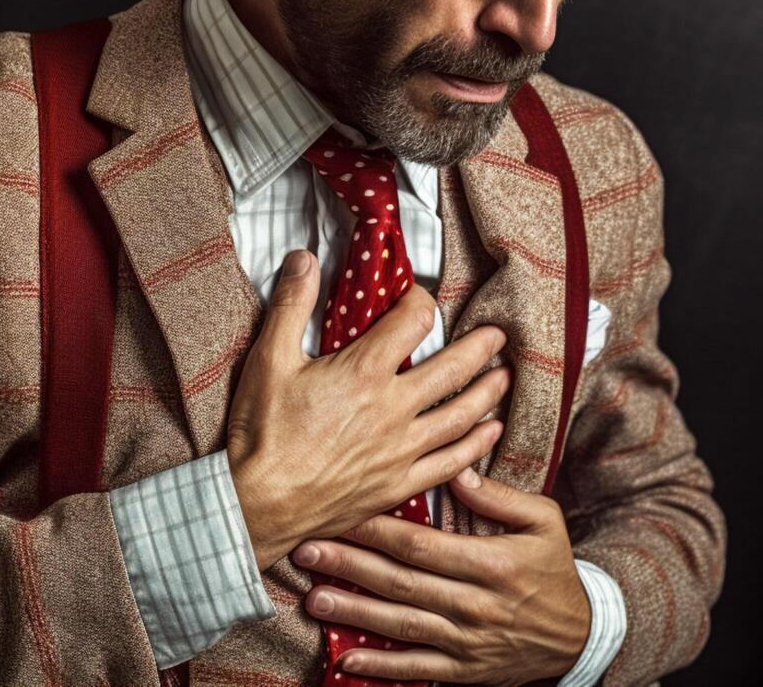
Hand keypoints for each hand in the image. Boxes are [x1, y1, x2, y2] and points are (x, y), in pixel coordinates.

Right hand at [227, 248, 513, 571]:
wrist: (259, 503)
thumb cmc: (262, 433)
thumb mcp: (269, 358)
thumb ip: (291, 305)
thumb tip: (303, 259)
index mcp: (364, 372)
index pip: (412, 321)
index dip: (421, 300)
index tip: (420, 297)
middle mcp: (392, 408)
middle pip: (452, 369)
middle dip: (479, 348)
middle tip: (499, 336)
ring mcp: (400, 450)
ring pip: (460, 416)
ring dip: (487, 394)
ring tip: (504, 379)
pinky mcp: (398, 485)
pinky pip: (450, 464)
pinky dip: (474, 448)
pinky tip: (488, 437)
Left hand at [291, 467, 591, 685]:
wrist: (582, 636)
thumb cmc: (555, 569)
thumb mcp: (544, 521)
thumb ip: (499, 497)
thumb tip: (456, 469)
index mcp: (492, 562)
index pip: (422, 543)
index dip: (377, 529)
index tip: (340, 511)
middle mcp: (475, 604)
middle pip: (402, 582)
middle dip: (350, 565)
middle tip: (306, 549)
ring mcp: (468, 641)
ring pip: (401, 625)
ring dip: (353, 613)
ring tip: (313, 598)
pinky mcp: (465, 670)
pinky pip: (417, 669)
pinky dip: (380, 666)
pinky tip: (345, 658)